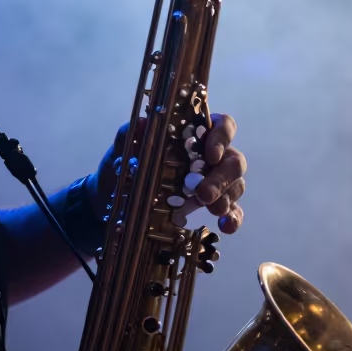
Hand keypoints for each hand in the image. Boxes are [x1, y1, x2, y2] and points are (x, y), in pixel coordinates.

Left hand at [91, 111, 246, 233]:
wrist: (116, 203)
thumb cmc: (124, 169)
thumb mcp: (122, 152)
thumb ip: (130, 136)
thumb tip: (143, 124)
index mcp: (194, 135)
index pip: (222, 125)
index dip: (222, 137)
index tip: (211, 156)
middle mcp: (211, 156)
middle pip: (233, 160)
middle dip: (222, 178)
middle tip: (203, 194)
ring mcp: (216, 181)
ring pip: (236, 184)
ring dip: (227, 197)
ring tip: (212, 210)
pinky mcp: (214, 205)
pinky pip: (233, 210)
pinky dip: (233, 218)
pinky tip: (226, 226)